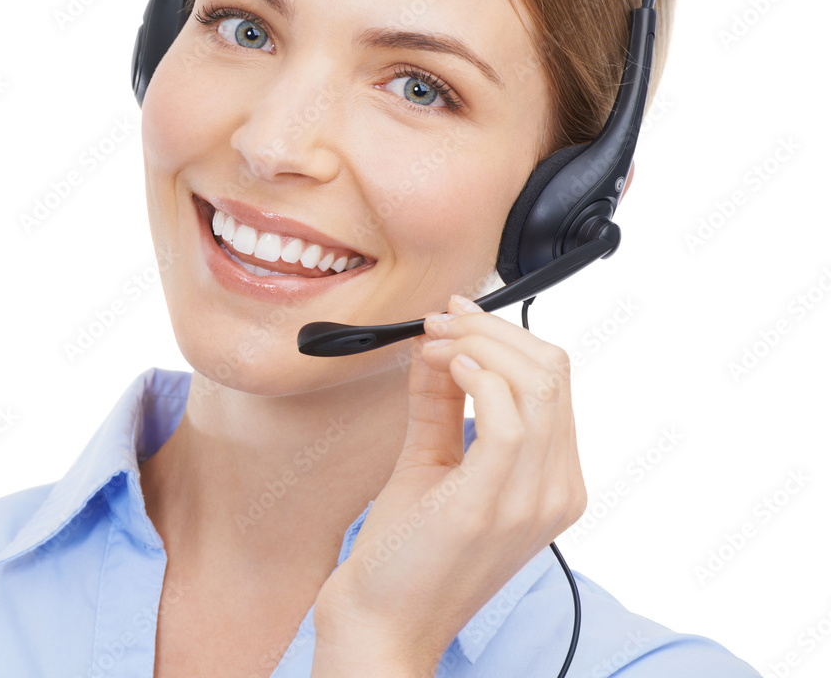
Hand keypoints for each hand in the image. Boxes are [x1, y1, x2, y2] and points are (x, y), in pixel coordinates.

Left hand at [311, 293, 586, 675]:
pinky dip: (477, 376)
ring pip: (537, 383)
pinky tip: (444, 367)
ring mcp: (530, 501)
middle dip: (492, 329)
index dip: (506, 335)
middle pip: (553, 371)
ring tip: (435, 343)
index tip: (456, 317)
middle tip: (441, 322)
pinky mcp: (491, 504)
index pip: (555, 380)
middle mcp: (557, 491)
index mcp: (554, 481)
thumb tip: (439, 344)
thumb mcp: (435, 456)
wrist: (383, 622)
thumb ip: (443, 400)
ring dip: (478, 344)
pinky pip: (508, 417)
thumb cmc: (409, 550)